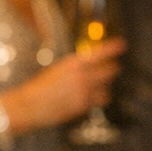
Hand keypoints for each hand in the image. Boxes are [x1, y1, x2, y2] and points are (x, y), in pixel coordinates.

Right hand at [9, 38, 124, 130]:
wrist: (29, 105)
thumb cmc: (39, 87)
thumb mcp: (57, 70)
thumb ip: (75, 68)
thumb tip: (90, 67)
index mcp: (73, 63)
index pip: (99, 53)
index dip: (112, 48)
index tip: (122, 45)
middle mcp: (82, 76)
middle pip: (110, 71)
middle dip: (112, 69)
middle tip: (112, 68)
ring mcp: (84, 92)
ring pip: (107, 88)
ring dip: (105, 86)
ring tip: (98, 86)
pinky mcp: (84, 106)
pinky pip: (99, 101)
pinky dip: (98, 98)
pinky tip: (89, 97)